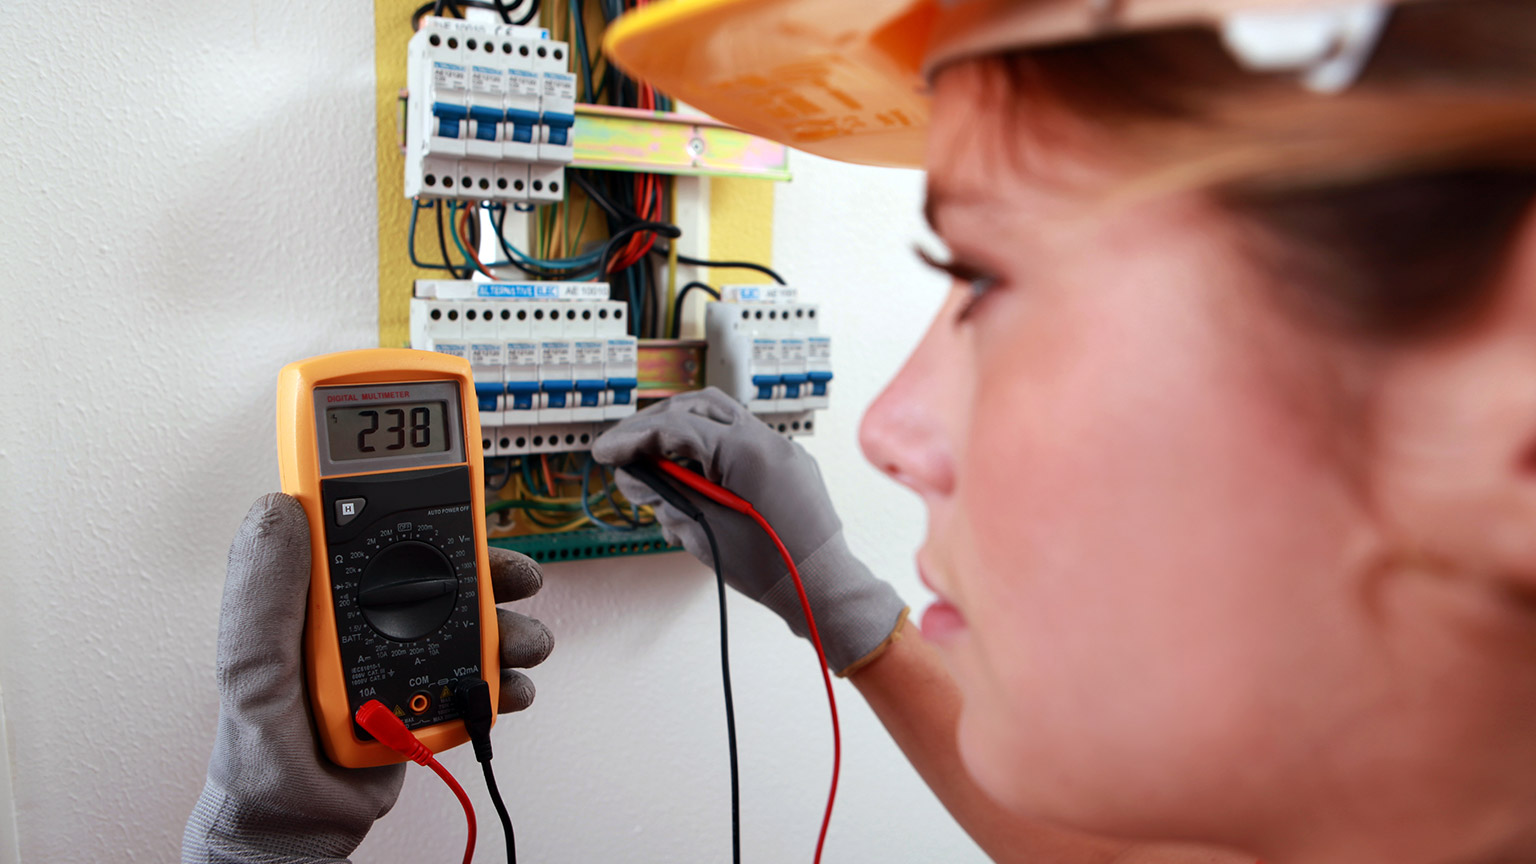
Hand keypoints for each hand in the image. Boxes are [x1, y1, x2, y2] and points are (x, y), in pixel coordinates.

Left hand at [182, 493, 552, 863]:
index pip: (363, 527)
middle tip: (514, 574)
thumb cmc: (258, 758)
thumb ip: (264, 595)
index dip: (408, 501)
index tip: (450, 491)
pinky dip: (503, 680)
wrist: (298, 829)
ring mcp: (397, 657)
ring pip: (467, 621)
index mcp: (316, 598)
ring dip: (507, 627)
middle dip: (486, 568)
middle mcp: (362, 619)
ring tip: (522, 642)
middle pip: (436, 570)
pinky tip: (508, 687)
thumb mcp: (250, 671)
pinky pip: (476, 676)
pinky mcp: (425, 697)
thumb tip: (279, 509)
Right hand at [593, 388, 906, 674]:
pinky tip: (691, 491)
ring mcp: (782, 450)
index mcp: (747, 450)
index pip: (676, 427)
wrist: (822, 589)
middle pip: (699, 408)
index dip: (632, 439)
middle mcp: (768, 439)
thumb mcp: (703, 530)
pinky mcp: (789, 466)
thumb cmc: (767, 568)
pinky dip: (711, 459)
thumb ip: (665, 493)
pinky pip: (742, 448)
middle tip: (627, 450)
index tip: (604, 452)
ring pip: (722, 423)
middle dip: (657, 426)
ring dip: (684, 441)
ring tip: (658, 478)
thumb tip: (634, 475)